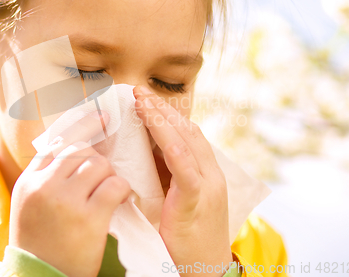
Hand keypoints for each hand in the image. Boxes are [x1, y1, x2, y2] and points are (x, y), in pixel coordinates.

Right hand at [9, 111, 130, 276]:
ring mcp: (66, 200)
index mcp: (29, 180)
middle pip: (80, 150)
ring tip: (107, 192)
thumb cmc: (38, 240)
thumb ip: (46, 174)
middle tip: (102, 174)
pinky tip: (120, 199)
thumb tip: (73, 144)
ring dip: (109, 176)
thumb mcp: (30, 203)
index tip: (102, 116)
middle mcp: (45, 185)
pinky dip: (122, 189)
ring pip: (99, 164)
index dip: (82, 126)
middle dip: (96, 159)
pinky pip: (115, 185)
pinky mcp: (89, 217)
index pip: (57, 140)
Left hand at [133, 86, 231, 276]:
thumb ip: (164, 177)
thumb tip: (138, 155)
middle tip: (139, 91)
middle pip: (186, 130)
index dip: (166, 114)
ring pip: (185, 142)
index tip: (145, 98)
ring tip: (141, 100)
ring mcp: (207, 186)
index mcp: (204, 172)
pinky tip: (155, 128)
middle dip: (162, 109)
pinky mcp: (196, 202)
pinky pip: (185, 169)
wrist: (206, 271)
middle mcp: (210, 173)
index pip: (186, 134)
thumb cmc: (186, 238)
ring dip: (161, 118)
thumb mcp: (176, 200)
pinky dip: (171, 145)